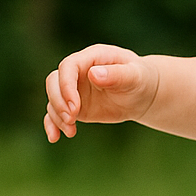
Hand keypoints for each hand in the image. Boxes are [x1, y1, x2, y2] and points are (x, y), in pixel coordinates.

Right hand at [44, 44, 158, 141]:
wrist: (142, 93)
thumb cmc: (140, 79)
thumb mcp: (134, 76)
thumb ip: (116, 74)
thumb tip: (94, 74)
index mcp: (91, 58)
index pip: (69, 67)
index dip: (66, 85)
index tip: (74, 106)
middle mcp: (78, 72)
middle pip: (54, 82)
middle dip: (59, 102)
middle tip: (72, 119)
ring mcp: (74, 89)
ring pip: (53, 99)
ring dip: (57, 116)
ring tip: (71, 131)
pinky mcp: (73, 106)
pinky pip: (56, 114)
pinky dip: (53, 125)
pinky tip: (55, 137)